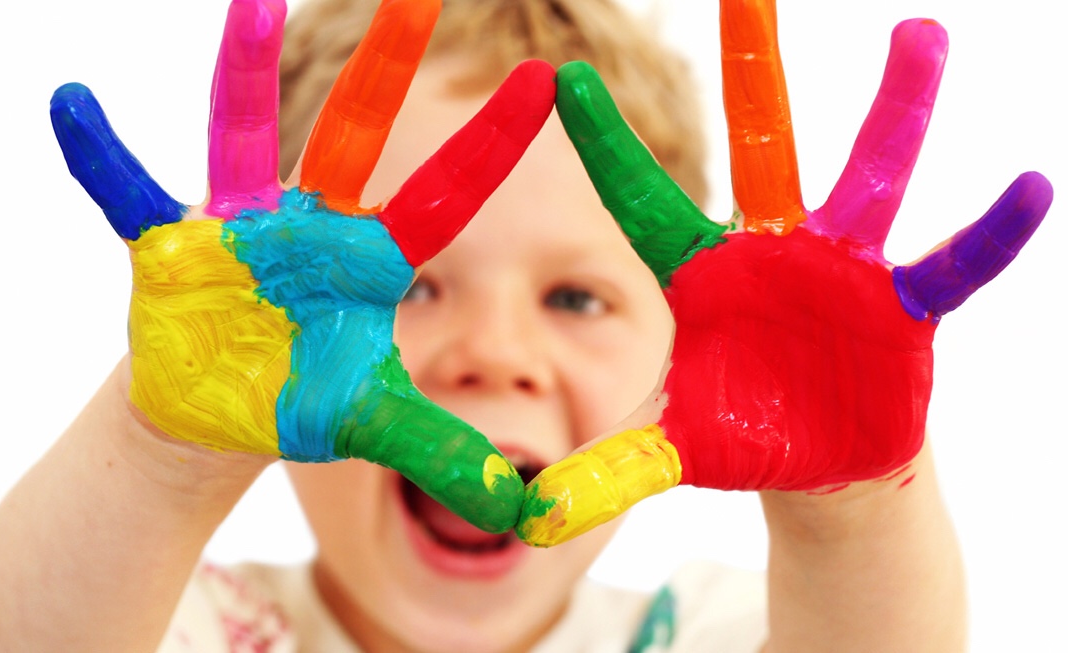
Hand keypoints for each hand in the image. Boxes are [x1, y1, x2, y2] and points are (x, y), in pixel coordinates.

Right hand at [50, 0, 554, 532]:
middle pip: (358, 134)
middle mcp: (312, 224)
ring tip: (254, 5)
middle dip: (389, 67)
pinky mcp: (174, 246)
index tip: (546, 83)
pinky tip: (70, 105)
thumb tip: (517, 507)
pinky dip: (102, 156)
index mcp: (371, 259)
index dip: (493, 144)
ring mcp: (241, 226)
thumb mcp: (373, 424)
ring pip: (242, 135)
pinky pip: (130, 192)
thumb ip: (441, 453)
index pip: (448, 196)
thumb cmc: (300, 400)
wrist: (216, 411)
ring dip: (244, 74)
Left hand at [517, 0, 1051, 545]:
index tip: (564, 78)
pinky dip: (985, 238)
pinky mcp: (900, 306)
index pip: (642, 202)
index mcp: (702, 275)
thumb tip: (533, 520)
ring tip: (920, 37)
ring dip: (896, 111)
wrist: (819, 458)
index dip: (606, 146)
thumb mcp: (672, 451)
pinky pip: (949, 265)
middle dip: (752, 70)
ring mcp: (842, 269)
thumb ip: (610, 473)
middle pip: (760, 148)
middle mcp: (771, 252)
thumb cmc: (741, 436)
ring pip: (868, 176)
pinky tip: (1027, 191)